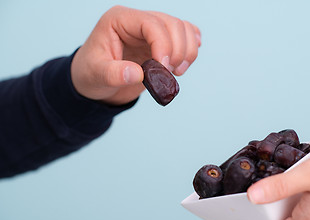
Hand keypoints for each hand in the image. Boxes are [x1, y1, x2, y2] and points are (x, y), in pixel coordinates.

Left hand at [71, 6, 200, 104]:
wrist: (96, 81)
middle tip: (169, 74)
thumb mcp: (95, 75)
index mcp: (119, 20)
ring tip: (176, 72)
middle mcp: (138, 21)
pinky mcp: (161, 42)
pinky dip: (191, 47)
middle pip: (172, 24)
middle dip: (177, 50)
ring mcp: (151, 31)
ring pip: (183, 29)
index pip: (151, 23)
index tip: (163, 68)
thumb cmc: (91, 74)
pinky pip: (185, 36)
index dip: (163, 44)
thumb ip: (114, 74)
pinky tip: (186, 62)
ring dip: (187, 51)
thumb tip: (137, 74)